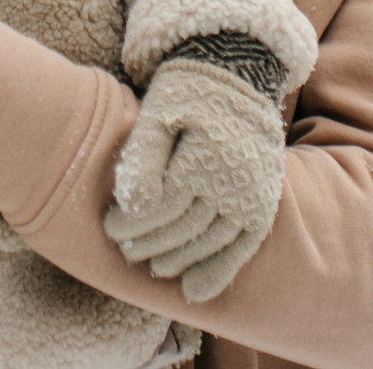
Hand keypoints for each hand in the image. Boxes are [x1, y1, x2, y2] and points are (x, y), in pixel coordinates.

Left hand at [104, 59, 284, 302]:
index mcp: (203, 158)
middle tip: (125, 250)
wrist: (238, 80)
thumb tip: (135, 207)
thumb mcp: (157, 113)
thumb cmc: (186, 95)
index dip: (132, 223)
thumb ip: (144, 159)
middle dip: (150, 244)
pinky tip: (194, 292)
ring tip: (152, 265)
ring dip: (179, 261)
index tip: (110, 228)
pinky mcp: (263, 206)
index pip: (161, 207)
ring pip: (211, 244)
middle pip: (184, 230)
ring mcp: (252, 197)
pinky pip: (243, 247)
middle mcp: (233, 182)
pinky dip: (219, 271)